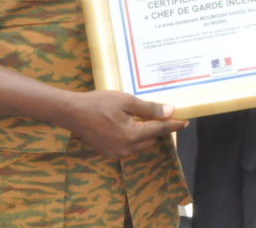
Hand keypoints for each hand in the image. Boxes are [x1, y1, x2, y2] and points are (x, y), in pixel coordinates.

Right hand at [67, 90, 186, 159]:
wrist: (71, 113)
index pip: (159, 130)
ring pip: (141, 145)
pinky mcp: (108, 153)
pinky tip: (132, 126)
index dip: (173, 125)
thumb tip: (169, 112)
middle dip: (159, 130)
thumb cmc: (98, 103)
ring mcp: (116, 154)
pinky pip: (129, 148)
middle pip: (151, 140)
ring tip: (149, 120)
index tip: (185, 121)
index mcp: (131, 136)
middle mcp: (125, 149)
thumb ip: (149, 108)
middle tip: (165, 116)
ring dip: (147, 135)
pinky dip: (134, 138)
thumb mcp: (125, 101)